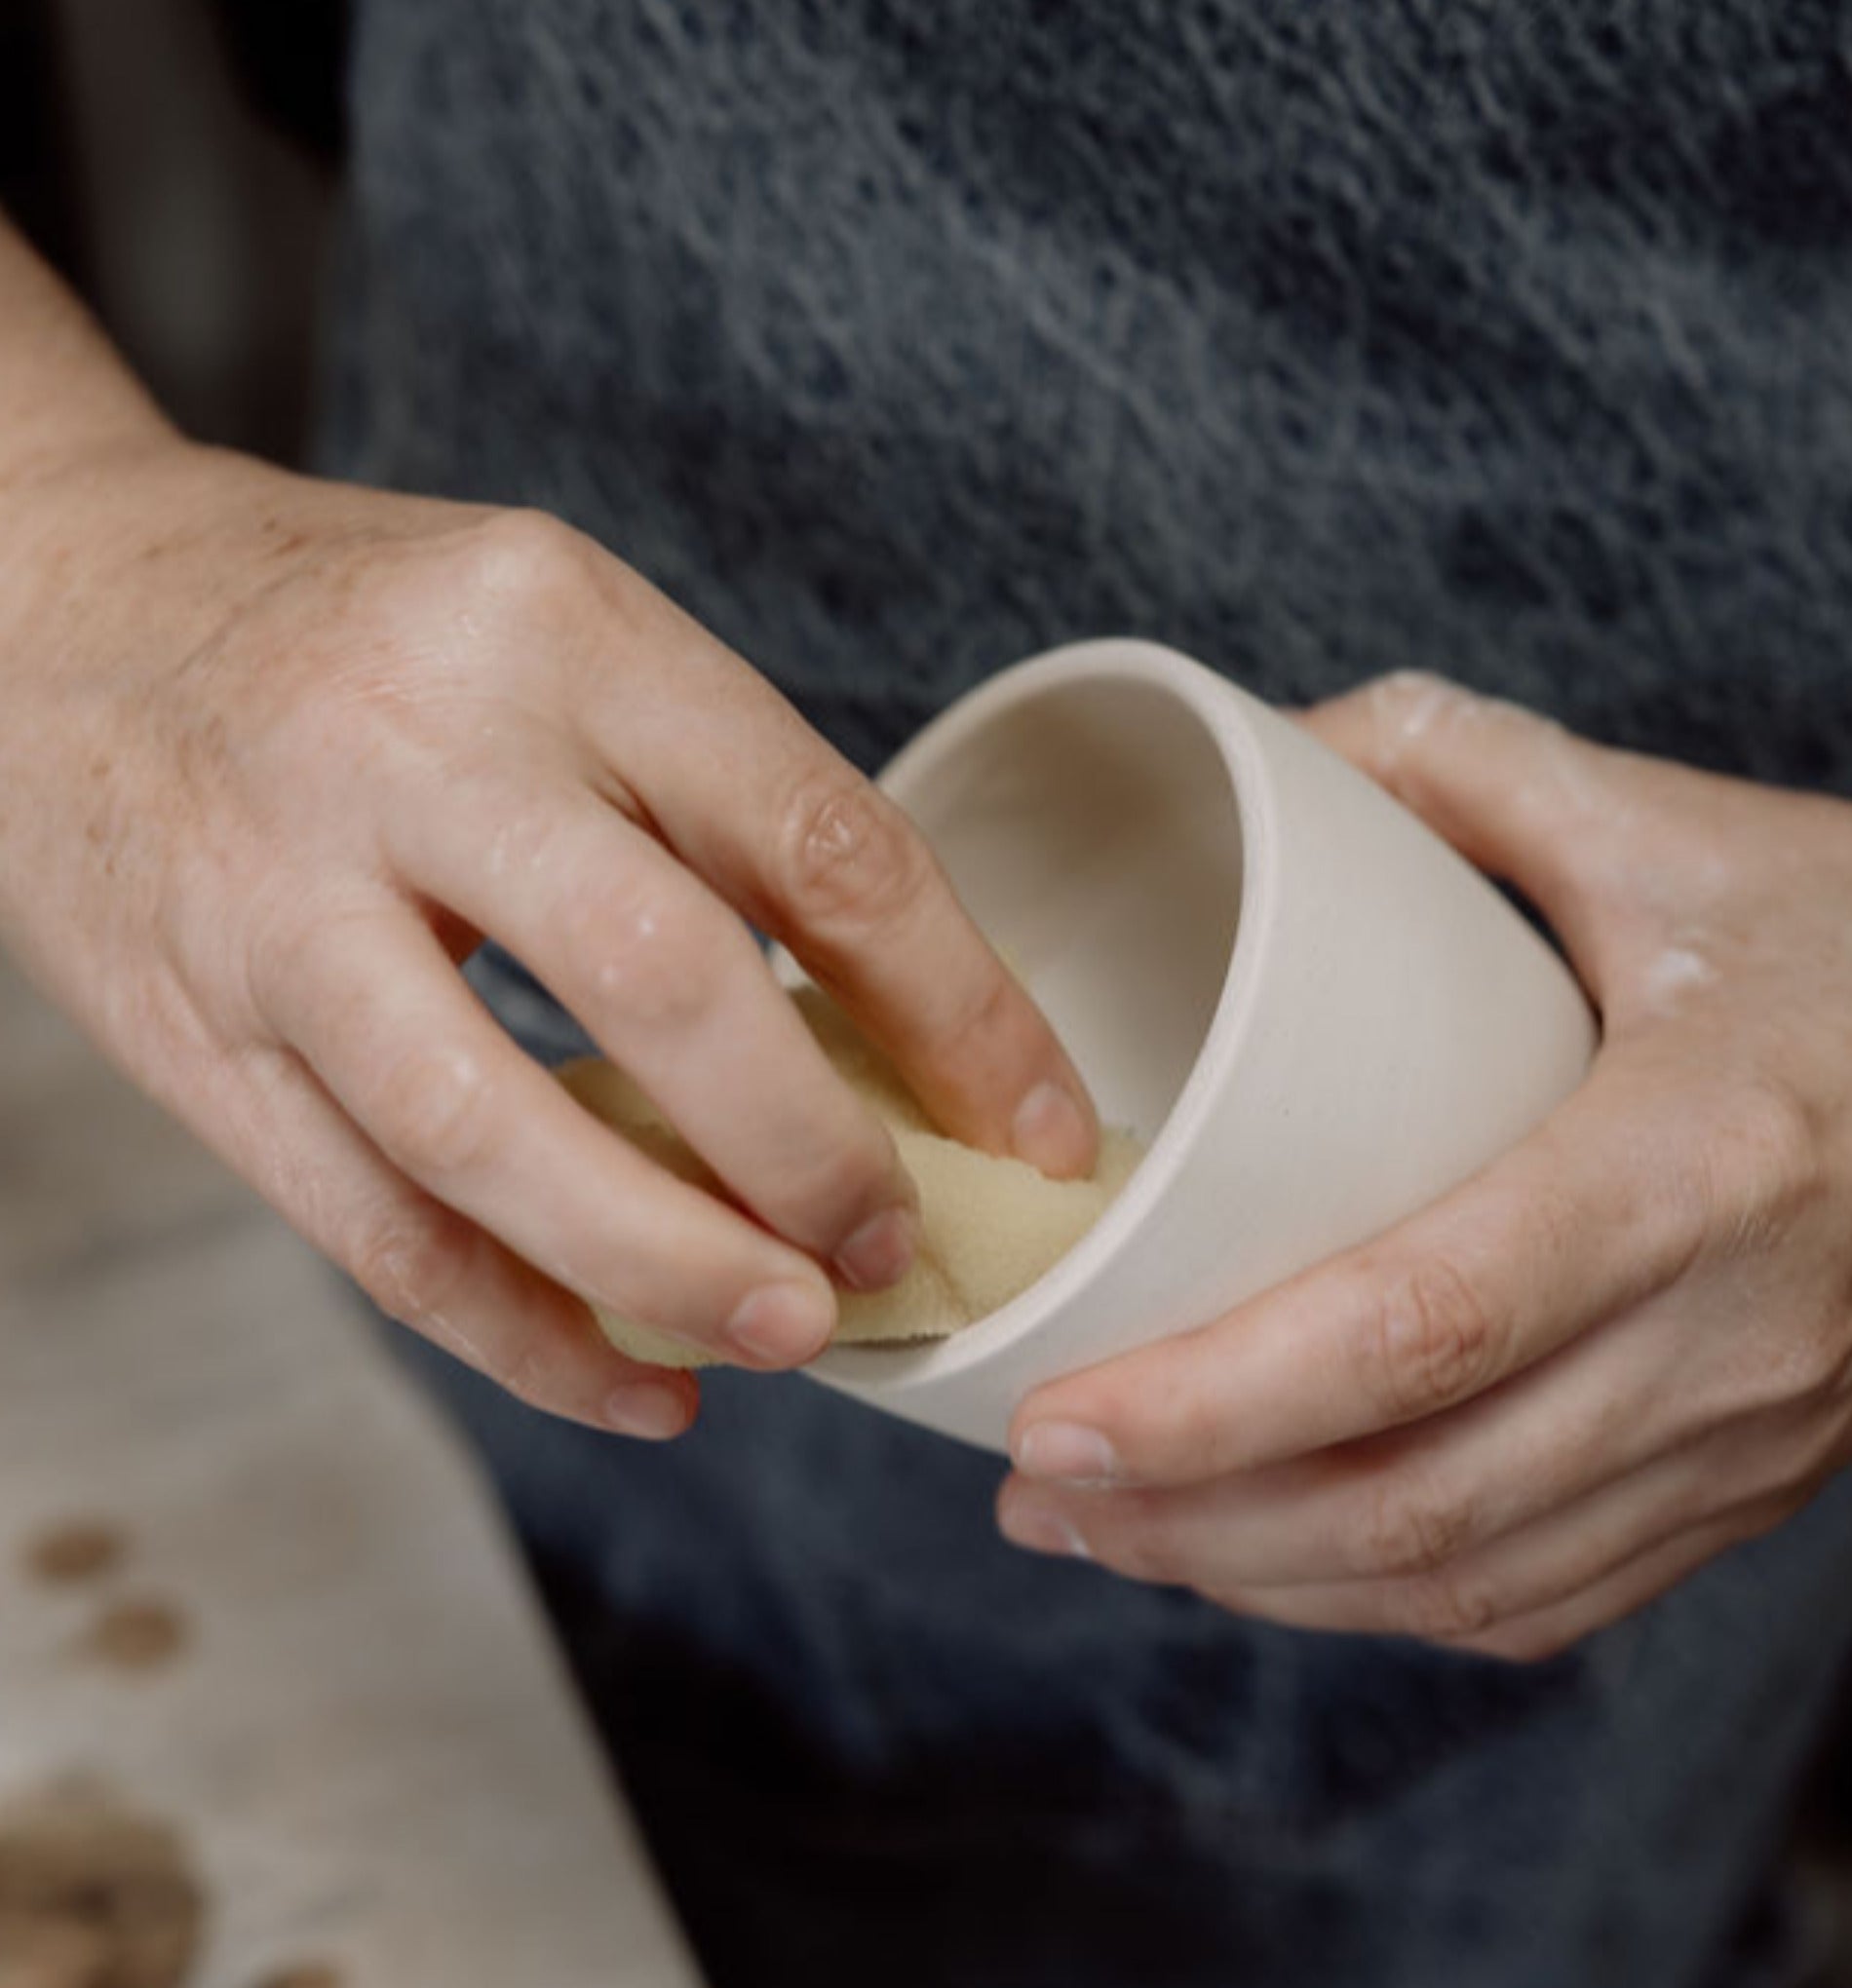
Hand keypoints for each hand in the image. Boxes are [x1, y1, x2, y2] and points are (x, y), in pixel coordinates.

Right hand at [0, 438, 1096, 1434]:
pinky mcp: (194, 1029)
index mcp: (563, 628)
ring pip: (500, 1135)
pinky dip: (521, 1335)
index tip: (1041, 1128)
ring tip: (787, 1333)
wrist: (53, 603)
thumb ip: (703, 809)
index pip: (819, 840)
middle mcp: (420, 747)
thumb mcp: (554, 643)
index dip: (964, 1012)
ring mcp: (284, 897)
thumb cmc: (353, 634)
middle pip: (668, 987)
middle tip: (892, 1250)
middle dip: (815, 1154)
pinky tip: (631, 1383)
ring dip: (670, 1266)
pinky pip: (375, 1227)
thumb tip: (894, 1033)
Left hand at [998, 672, 1851, 1659]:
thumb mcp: (1670, 823)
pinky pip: (1544, 1599)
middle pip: (1419, 1499)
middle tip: (1034, 1490)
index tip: (1058, 1422)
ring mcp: (1742, 1442)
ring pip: (1467, 1582)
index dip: (1219, 1402)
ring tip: (1106, 1537)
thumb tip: (1263, 750)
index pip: (1424, 1329)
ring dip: (1264, 1584)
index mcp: (1696, 1165)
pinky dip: (1382, 1604)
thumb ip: (1457, 767)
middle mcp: (1722, 1341)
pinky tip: (1272, 1564)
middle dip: (1193, 1525)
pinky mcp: (1747, 1487)